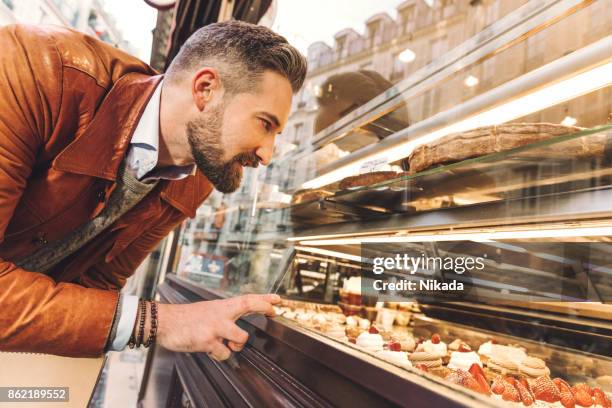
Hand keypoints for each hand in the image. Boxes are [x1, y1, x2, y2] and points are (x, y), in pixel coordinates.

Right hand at [155, 294, 279, 359]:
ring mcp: (215, 326)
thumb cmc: (185, 318)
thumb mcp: (207, 311)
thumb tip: (236, 328)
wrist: (164, 321)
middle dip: (263, 307)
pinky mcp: (207, 340)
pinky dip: (219, 355)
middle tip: (273, 311)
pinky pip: (224, 353)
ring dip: (237, 345)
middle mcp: (220, 314)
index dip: (263, 299)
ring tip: (226, 344)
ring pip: (241, 337)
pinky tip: (210, 349)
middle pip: (248, 305)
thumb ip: (223, 317)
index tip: (276, 300)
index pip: (246, 299)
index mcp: (221, 306)